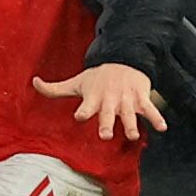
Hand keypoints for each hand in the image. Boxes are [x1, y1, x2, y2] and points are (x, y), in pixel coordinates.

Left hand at [32, 63, 167, 141]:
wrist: (123, 60)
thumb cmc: (96, 77)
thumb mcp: (75, 82)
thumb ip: (53, 89)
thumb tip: (33, 82)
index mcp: (93, 97)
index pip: (86, 106)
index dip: (83, 111)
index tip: (80, 115)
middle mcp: (110, 100)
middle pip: (107, 114)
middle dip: (106, 123)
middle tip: (105, 135)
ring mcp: (127, 100)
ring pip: (129, 114)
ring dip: (131, 124)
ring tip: (132, 135)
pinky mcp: (141, 98)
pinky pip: (150, 109)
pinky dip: (157, 118)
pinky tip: (162, 128)